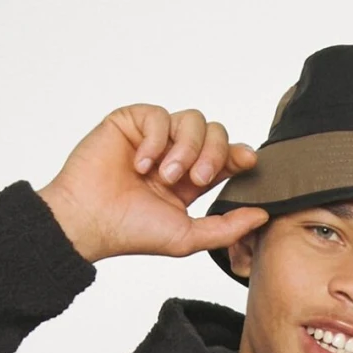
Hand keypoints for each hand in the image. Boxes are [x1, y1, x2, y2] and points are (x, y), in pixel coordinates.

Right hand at [36, 104, 269, 264]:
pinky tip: (141, 164)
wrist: (90, 221)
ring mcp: (154, 137)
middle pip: (215, 133)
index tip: (247, 161)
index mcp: (190, 179)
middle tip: (196, 178)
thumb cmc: (132, 233)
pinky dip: (156, 140)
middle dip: (213, 153)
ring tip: (164, 175)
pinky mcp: (132, 121)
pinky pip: (160, 115)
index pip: (225, 157)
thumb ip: (226, 228)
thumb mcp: (187, 237)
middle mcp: (175, 154)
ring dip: (185, 148)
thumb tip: (263, 215)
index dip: (238, 155)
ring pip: (192, 120)